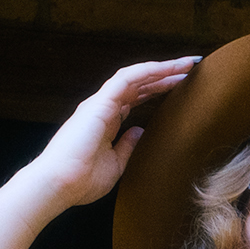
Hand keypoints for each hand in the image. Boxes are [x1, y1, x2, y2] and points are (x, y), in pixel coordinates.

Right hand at [22, 56, 199, 206]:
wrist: (60, 185)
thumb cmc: (83, 180)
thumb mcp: (116, 163)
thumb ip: (128, 145)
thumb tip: (140, 130)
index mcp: (106, 121)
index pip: (135, 98)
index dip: (157, 90)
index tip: (181, 87)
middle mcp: (103, 107)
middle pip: (138, 84)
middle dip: (164, 76)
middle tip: (189, 70)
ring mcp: (100, 103)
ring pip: (134, 76)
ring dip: (161, 68)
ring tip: (186, 64)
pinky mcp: (100, 103)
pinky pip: (126, 78)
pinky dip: (148, 71)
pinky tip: (167, 68)